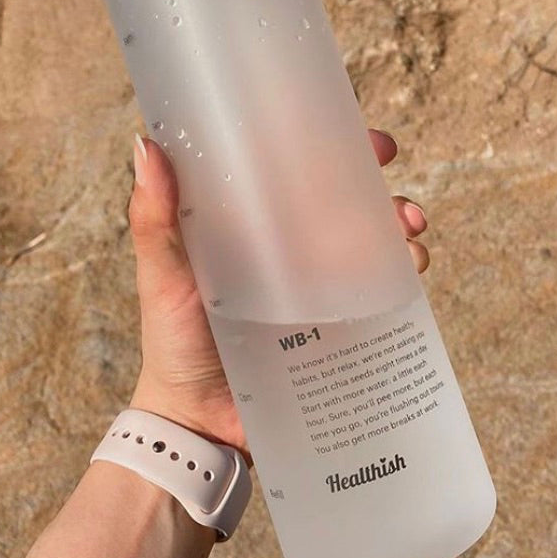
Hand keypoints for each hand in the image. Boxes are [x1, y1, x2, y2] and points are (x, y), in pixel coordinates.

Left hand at [128, 129, 429, 463]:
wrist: (196, 419)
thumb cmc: (172, 340)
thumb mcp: (162, 274)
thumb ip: (154, 219)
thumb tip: (147, 145)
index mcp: (253, 226)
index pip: (298, 174)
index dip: (334, 149)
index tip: (363, 138)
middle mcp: (291, 249)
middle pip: (345, 204)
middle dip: (379, 187)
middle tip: (392, 184)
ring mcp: (318, 288)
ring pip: (371, 244)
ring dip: (399, 226)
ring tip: (408, 230)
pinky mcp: (336, 326)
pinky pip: (378, 294)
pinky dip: (401, 276)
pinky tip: (410, 270)